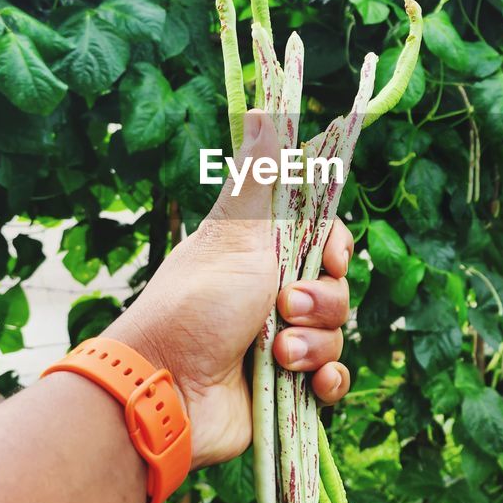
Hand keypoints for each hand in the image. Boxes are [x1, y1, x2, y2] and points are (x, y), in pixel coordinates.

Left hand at [102, 109, 353, 469]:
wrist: (166, 390)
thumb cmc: (195, 305)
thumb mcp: (234, 234)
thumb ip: (258, 177)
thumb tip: (263, 110)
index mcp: (261, 257)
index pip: (324, 243)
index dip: (334, 249)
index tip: (330, 257)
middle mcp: (272, 299)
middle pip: (336, 290)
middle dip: (320, 303)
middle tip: (283, 308)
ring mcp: (281, 346)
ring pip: (336, 337)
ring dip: (314, 345)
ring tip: (277, 355)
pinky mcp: (287, 393)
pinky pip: (332, 382)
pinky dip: (328, 383)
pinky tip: (311, 385)